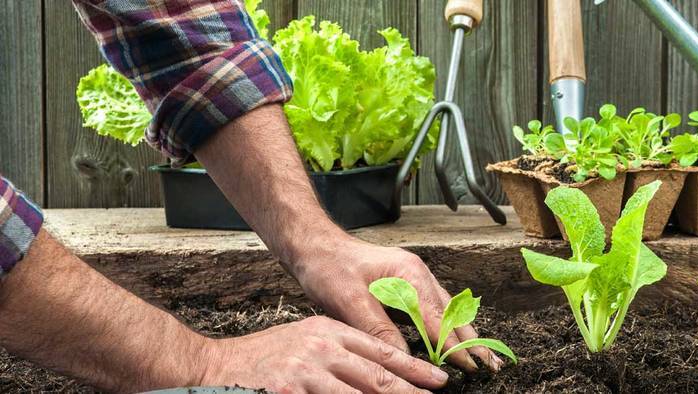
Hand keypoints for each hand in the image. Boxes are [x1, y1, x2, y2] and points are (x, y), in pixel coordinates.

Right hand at [199, 316, 447, 392]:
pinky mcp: (290, 391)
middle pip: (377, 376)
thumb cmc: (264, 358)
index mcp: (329, 331)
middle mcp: (321, 348)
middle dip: (410, 392)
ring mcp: (305, 372)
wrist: (213, 366)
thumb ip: (340, 353)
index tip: (438, 380)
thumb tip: (378, 373)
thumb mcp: (307, 340)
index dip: (413, 367)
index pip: (381, 351)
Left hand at [293, 238, 503, 371]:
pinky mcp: (407, 286)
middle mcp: (418, 274)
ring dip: (464, 334)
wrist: (315, 246)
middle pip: (452, 313)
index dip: (454, 345)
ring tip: (481, 357)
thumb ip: (378, 329)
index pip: (438, 318)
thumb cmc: (329, 267)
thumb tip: (403, 358)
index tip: (469, 366)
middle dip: (471, 340)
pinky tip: (454, 340)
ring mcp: (414, 279)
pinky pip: (435, 309)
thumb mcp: (349, 301)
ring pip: (448, 310)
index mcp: (409, 274)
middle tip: (490, 366)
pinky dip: (447, 327)